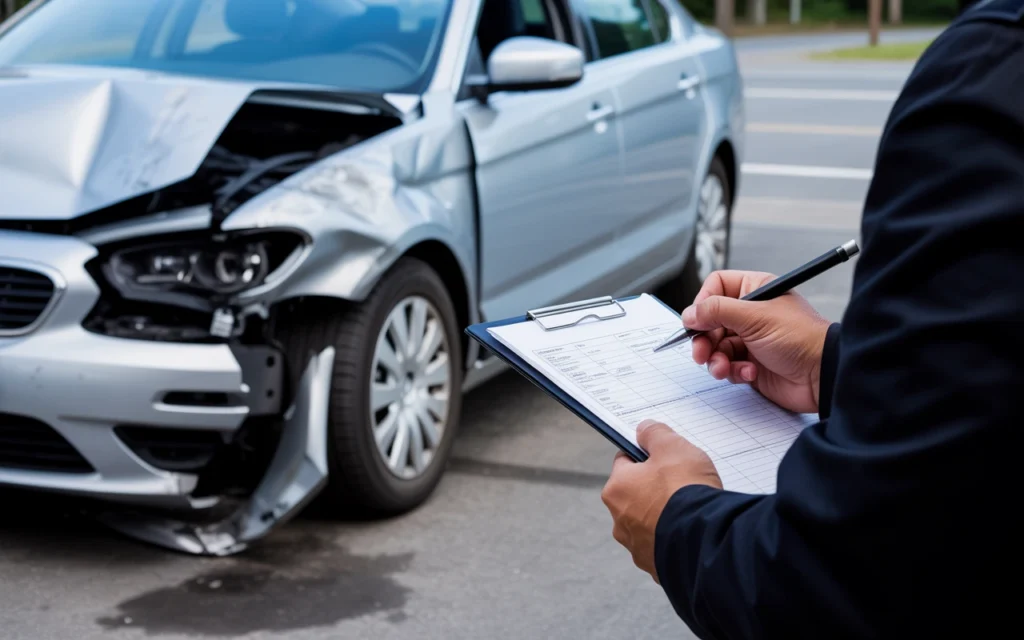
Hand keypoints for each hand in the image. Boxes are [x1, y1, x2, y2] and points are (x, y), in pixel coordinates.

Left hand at [601, 420, 721, 582]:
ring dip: (665, 515)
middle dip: (656, 488)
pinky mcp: (655, 566)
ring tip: (690, 509)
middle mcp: (619, 520)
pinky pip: (664, 545)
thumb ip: (655, 434)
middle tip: (682, 483)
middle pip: (636, 494)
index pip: (625, 463)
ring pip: (649, 522)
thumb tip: (644, 429)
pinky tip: (692, 530)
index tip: (663, 457)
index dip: (646, 456)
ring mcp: (636, 546)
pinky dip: (675, 537)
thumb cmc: (685, 492)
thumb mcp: (673, 448)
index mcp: (616, 489)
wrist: (705, 540)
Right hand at [682, 270, 830, 413]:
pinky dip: (733, 371)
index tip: (697, 319)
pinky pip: (727, 366)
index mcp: (754, 291)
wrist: (822, 375)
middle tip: (702, 352)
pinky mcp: (750, 363)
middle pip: (710, 320)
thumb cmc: (801, 338)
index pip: (716, 287)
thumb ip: (717, 311)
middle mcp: (750, 314)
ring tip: (724, 368)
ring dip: (715, 359)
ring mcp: (749, 340)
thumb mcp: (755, 317)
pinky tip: (750, 373)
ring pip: (715, 346)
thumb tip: (689, 313)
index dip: (703, 302)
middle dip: (704, 339)